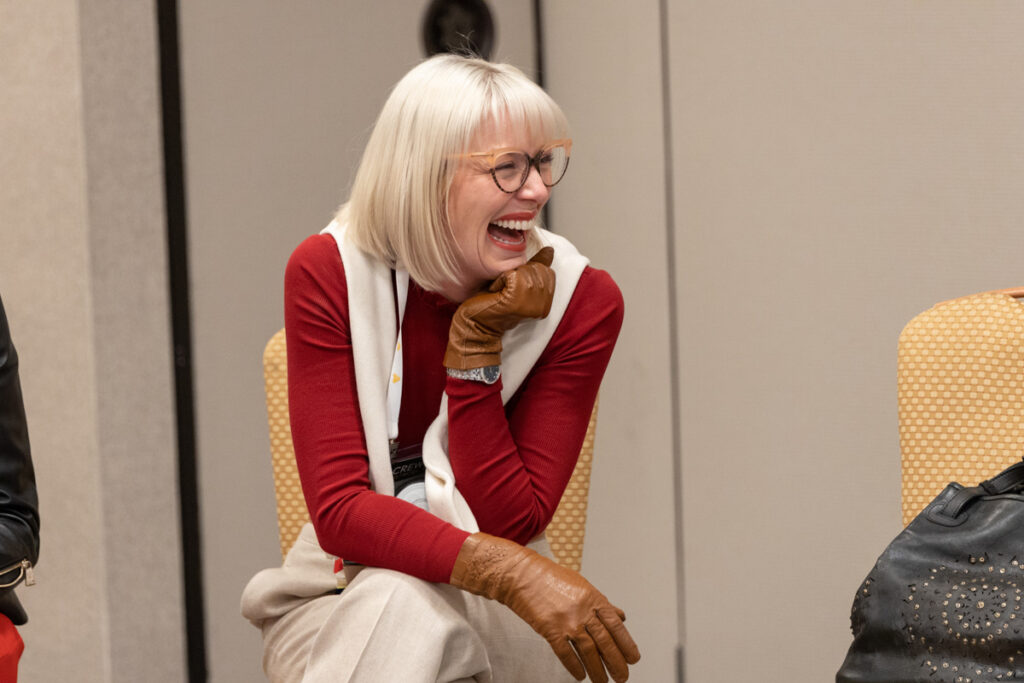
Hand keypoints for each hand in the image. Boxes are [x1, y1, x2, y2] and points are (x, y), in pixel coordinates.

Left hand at [443, 247, 555, 369]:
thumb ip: (536, 271)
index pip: (547, 271)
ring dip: (508, 276)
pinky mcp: (517, 296)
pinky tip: (496, 293)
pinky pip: (511, 273)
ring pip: (524, 269)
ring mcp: (531, 300)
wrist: (477, 326)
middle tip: (507, 291)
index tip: (515, 286)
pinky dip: (499, 279)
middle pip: (536, 267)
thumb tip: (549, 251)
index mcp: (546, 304)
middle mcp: (543, 305)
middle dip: (519, 273)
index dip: (528, 271)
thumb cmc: (494, 306)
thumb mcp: (520, 287)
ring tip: (502, 292)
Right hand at [450, 532, 640, 681]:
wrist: (522, 575)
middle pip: (604, 642)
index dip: (626, 644)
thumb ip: (602, 603)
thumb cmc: (551, 577)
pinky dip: (574, 666)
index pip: (616, 626)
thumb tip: (620, 616)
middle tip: (622, 677)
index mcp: (593, 598)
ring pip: (587, 651)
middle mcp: (582, 611)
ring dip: (597, 669)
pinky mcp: (549, 629)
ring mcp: (566, 621)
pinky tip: (580, 675)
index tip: (633, 658)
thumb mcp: (582, 585)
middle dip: (615, 662)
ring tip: (602, 681)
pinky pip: (565, 653)